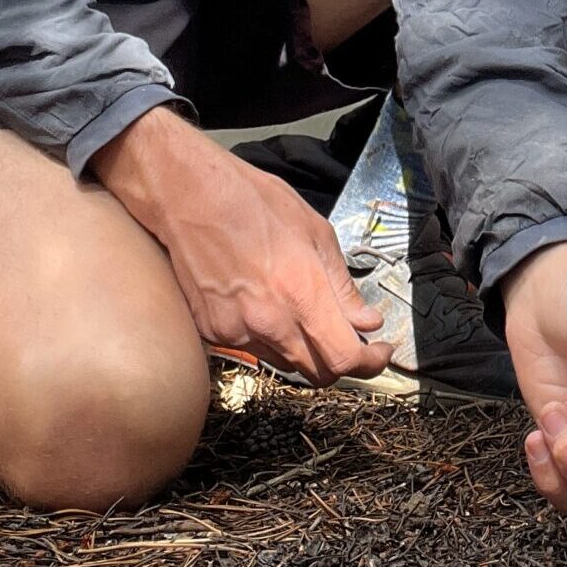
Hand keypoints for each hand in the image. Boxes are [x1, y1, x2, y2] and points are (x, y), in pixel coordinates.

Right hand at [96, 108, 391, 384]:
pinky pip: (252, 349)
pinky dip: (267, 336)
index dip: (369, 363)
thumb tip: (366, 320)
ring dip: (302, 348)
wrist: (188, 195)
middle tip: (347, 334)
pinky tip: (264, 302)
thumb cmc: (252, 202)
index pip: (345, 358)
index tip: (378, 352)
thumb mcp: (315, 232)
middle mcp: (269, 321)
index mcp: (302, 293)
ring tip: (298, 308)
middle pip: (317, 371)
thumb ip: (342, 285)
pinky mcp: (212, 331)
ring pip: (285, 362)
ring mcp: (236, 331)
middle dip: (339, 358)